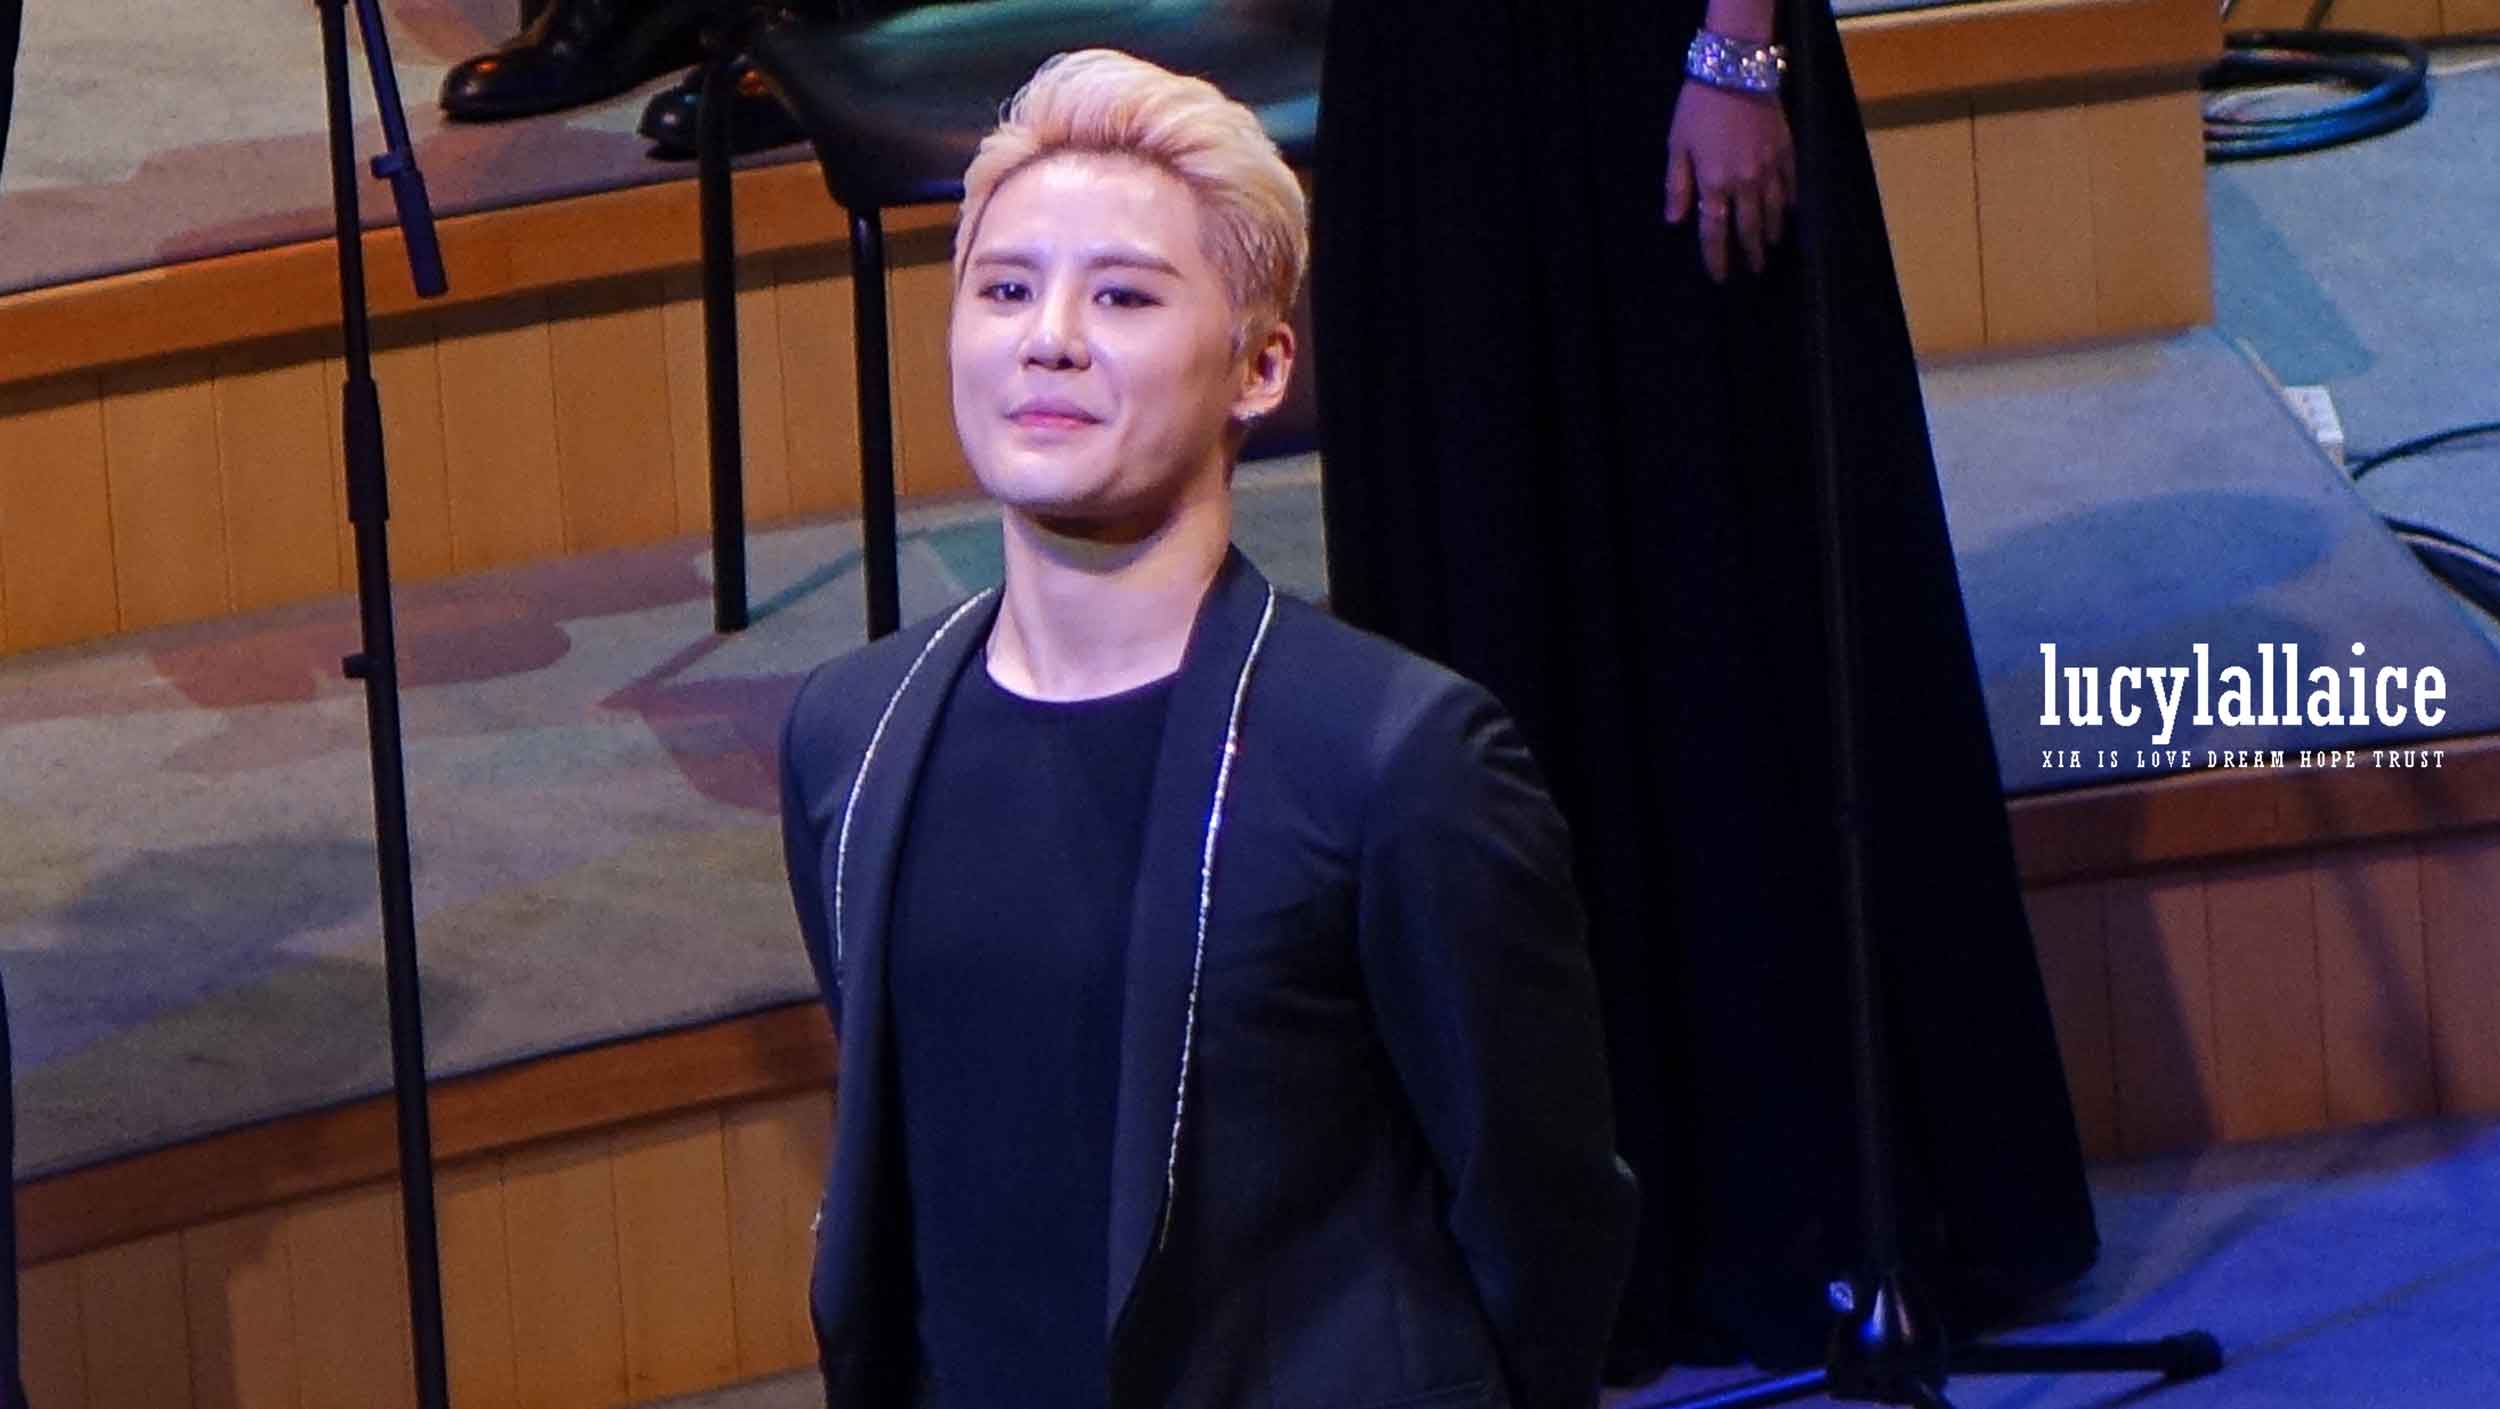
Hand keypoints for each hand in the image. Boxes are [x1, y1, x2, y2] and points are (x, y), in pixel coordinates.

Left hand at [1664, 80, 1797, 282]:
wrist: (1735, 69)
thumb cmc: (1698, 107)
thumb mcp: (1676, 146)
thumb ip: (1677, 185)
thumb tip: (1675, 221)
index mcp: (1714, 183)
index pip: (1715, 231)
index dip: (1717, 257)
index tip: (1720, 277)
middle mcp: (1745, 182)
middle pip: (1749, 227)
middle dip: (1751, 251)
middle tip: (1755, 270)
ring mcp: (1770, 167)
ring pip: (1775, 209)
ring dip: (1773, 231)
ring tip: (1772, 245)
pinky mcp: (1786, 149)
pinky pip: (1792, 184)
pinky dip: (1792, 201)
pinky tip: (1792, 211)